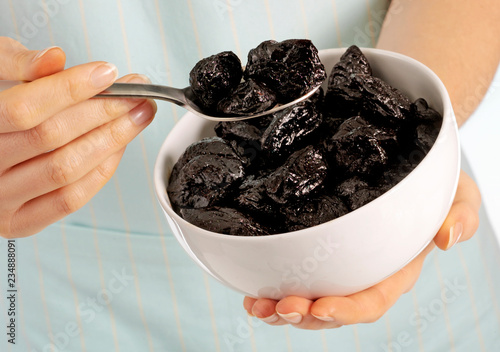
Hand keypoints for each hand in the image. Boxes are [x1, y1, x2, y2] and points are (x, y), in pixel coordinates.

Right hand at [0, 37, 156, 237]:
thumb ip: (18, 66)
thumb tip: (55, 59)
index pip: (24, 108)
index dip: (70, 89)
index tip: (108, 74)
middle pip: (52, 138)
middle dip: (104, 112)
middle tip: (137, 94)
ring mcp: (0, 201)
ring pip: (66, 169)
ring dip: (112, 140)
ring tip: (138, 116)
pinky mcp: (20, 222)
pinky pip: (70, 198)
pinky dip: (101, 170)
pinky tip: (119, 146)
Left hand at [243, 170, 480, 328]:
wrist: (408, 171)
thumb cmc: (432, 187)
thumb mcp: (458, 195)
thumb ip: (460, 215)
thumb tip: (448, 239)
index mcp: (395, 270)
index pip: (372, 300)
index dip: (347, 310)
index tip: (320, 307)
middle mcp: (364, 276)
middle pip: (333, 309)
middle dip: (304, 315)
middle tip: (280, 307)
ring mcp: (340, 269)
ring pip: (310, 302)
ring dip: (282, 310)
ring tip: (258, 307)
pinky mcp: (321, 257)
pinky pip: (298, 281)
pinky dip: (273, 291)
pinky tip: (253, 294)